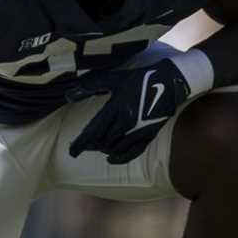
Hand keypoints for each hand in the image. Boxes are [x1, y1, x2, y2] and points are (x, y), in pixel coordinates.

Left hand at [66, 59, 191, 164]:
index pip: (93, 130)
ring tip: (97, 146)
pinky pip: (132, 153)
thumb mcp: (114, 78)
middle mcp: (126, 122)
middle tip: (84, 144)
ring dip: (104, 149)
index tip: (71, 152)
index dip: (81, 143)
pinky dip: (120, 158)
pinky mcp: (148, 135)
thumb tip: (68, 95)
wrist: (169, 82)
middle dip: (92, 145)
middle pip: (103, 142)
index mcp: (115, 107)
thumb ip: (91, 86)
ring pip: (115, 148)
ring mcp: (138, 130)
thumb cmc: (139, 78)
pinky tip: (111, 159)